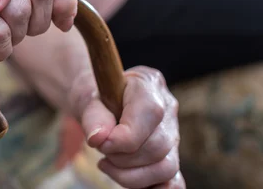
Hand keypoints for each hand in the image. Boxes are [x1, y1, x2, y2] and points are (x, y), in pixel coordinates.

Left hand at [70, 67, 183, 188]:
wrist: (100, 104)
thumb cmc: (96, 99)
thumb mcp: (88, 100)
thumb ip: (93, 117)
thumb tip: (98, 138)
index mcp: (149, 83)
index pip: (150, 113)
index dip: (125, 137)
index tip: (99, 143)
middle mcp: (168, 107)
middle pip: (157, 146)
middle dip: (122, 157)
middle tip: (101, 151)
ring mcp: (173, 132)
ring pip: (166, 167)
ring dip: (131, 175)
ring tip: (108, 164)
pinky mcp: (171, 154)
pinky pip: (174, 181)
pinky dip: (154, 188)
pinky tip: (131, 182)